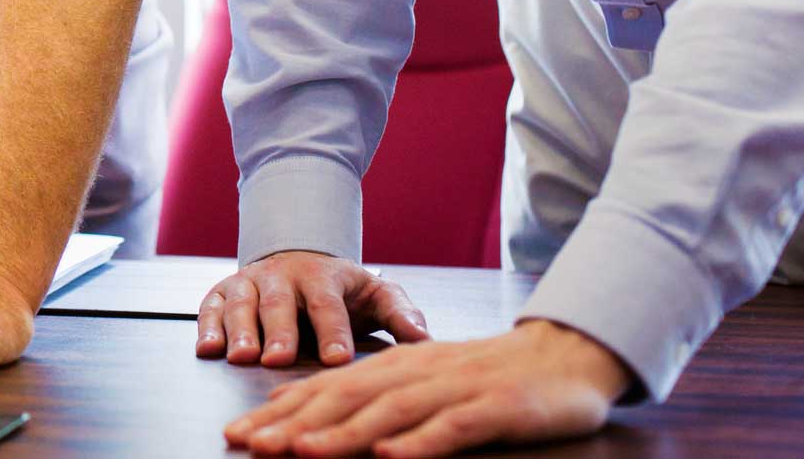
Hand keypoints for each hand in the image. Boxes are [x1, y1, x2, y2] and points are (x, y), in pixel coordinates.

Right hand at [197, 251, 429, 367]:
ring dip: (240, 331)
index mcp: (322, 277)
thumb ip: (400, 313)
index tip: (337, 359)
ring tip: (243, 358)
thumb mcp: (376, 292)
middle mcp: (281, 276)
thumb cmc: (342, 288)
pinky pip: (210, 306)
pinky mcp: (223, 291)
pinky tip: (208, 350)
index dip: (332, 331)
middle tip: (279, 359)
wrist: (298, 259)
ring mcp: (249, 281)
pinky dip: (206, 327)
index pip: (327, 303)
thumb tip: (426, 340)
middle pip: (278, 303)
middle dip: (278, 332)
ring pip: (241, 303)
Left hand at [222, 319, 632, 456]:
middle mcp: (416, 371)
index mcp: (395, 365)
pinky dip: (419, 441)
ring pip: (389, 410)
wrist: (565, 355)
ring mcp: (456, 388)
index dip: (280, 411)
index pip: (327, 387)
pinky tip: (390, 456)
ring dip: (343, 433)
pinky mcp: (496, 408)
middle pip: (345, 397)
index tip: (238, 433)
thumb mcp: (422, 379)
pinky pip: (452, 427)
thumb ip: (369, 393)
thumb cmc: (488, 376)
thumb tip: (303, 411)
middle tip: (249, 444)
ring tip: (302, 452)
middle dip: (293, 423)